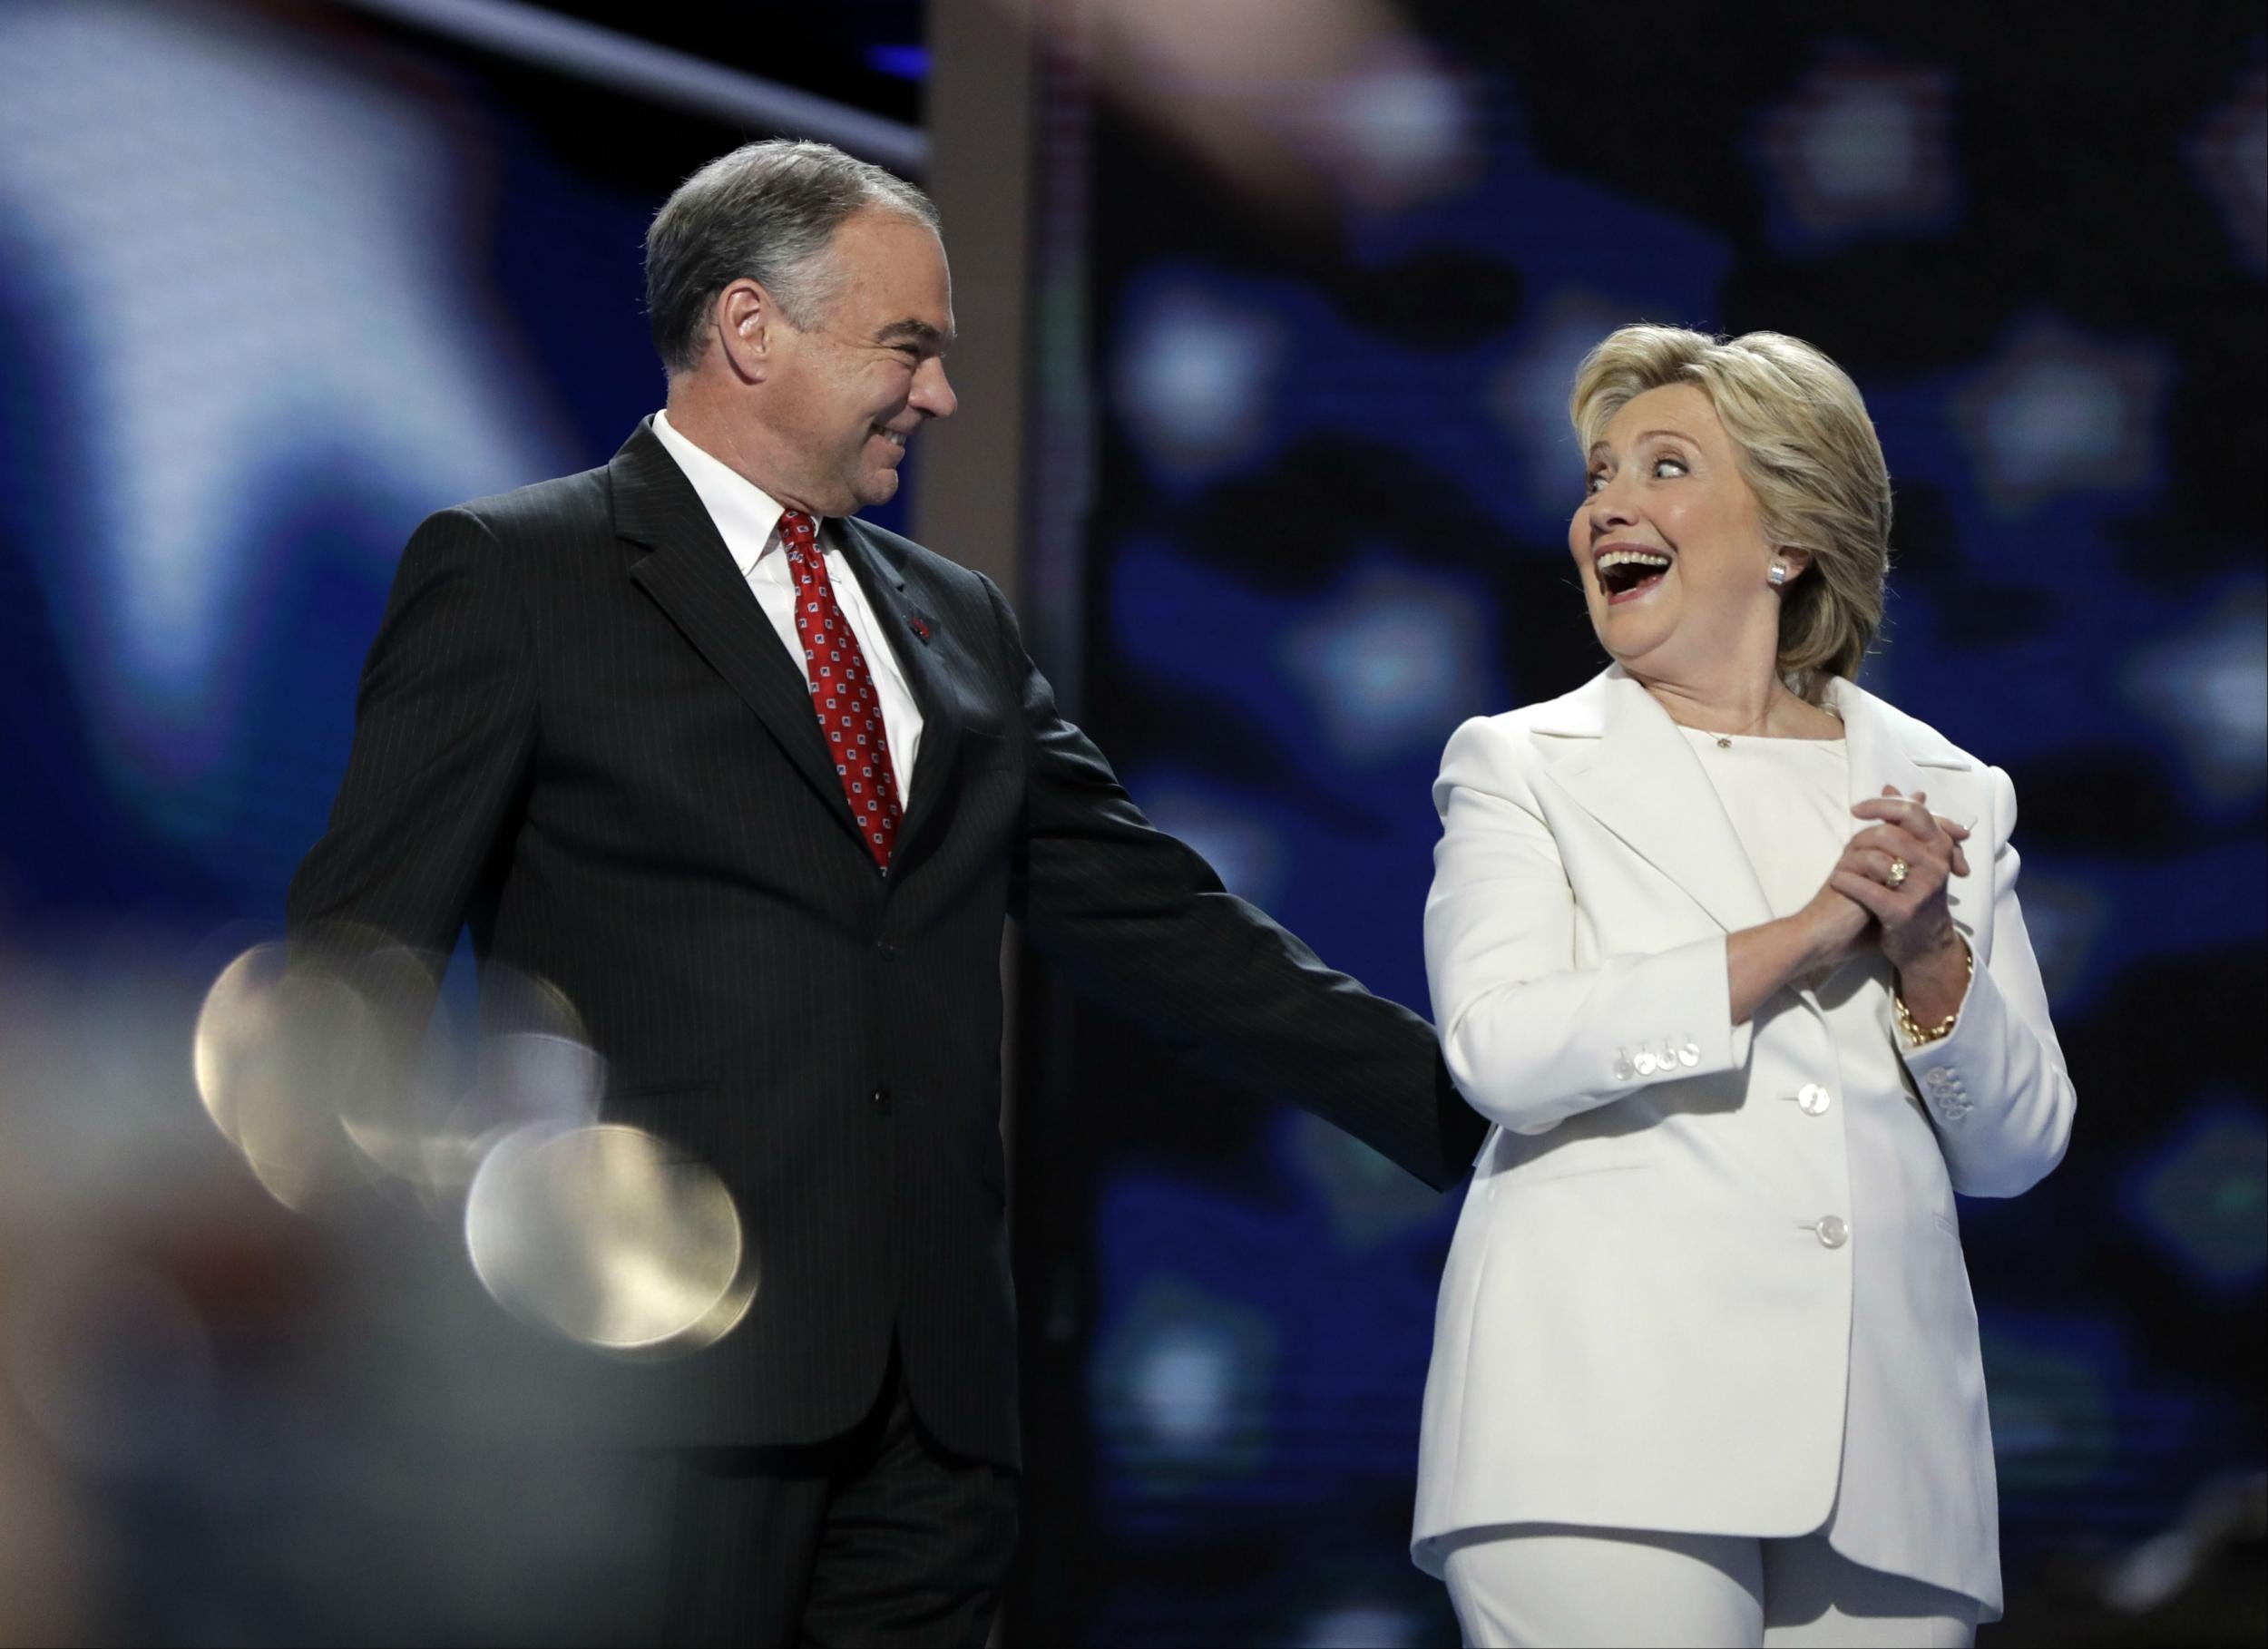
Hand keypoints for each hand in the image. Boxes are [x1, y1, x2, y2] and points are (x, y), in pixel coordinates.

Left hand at [1829, 786, 1970, 972]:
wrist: (1925, 946)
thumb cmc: (1915, 895)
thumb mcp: (1916, 856)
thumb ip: (1904, 822)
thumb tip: (1890, 785)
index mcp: (1939, 847)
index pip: (1913, 811)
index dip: (1883, 805)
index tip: (1857, 809)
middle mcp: (1936, 864)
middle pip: (1892, 832)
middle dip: (1863, 835)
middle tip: (1847, 843)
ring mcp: (1923, 889)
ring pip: (1879, 859)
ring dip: (1851, 861)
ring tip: (1841, 866)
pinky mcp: (1905, 911)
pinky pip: (1868, 890)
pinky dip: (1847, 882)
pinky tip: (1836, 881)